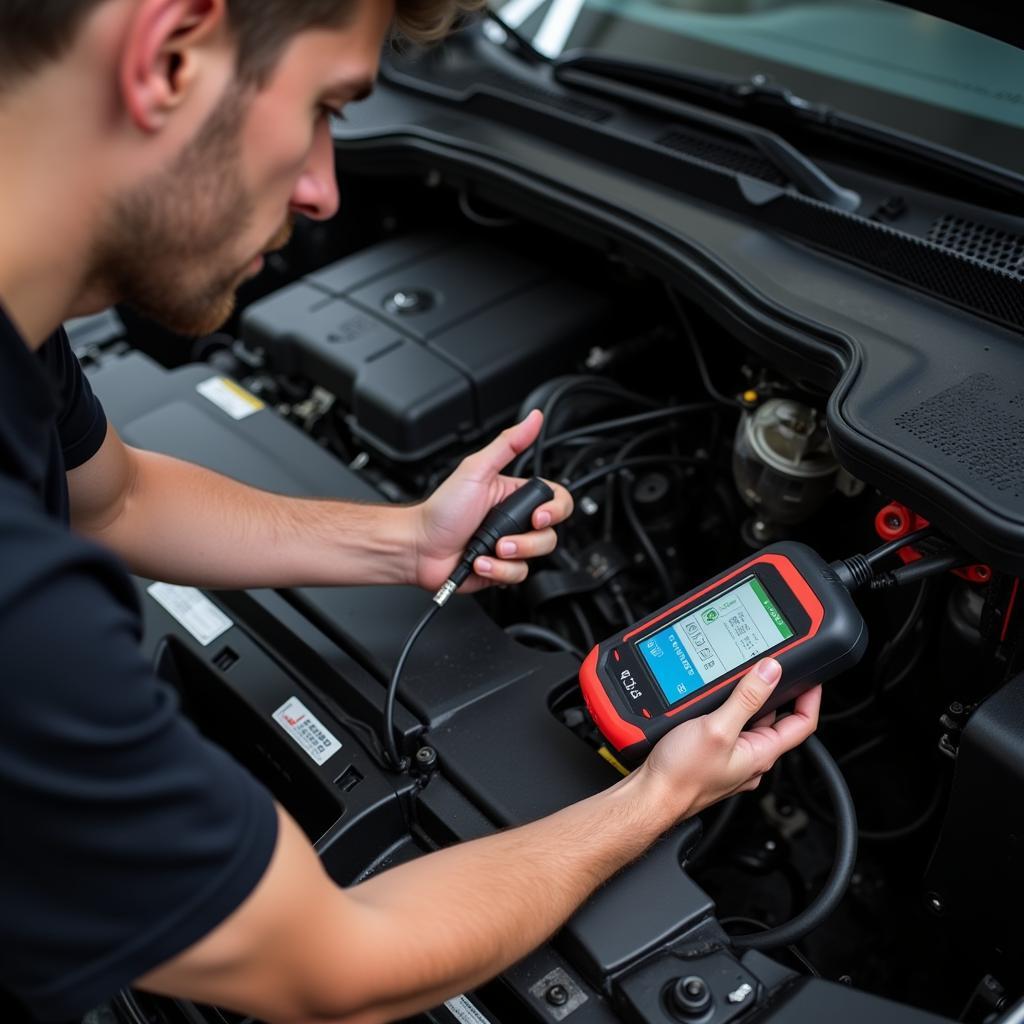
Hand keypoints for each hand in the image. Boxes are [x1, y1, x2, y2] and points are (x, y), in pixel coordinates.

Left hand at [413, 411, 573, 592]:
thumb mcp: (477, 470)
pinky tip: (482, 561)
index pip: (556, 500)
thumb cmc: (441, 509)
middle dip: (528, 540)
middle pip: (550, 533)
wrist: (419, 547)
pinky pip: (519, 575)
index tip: (538, 515)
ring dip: (512, 555)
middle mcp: (515, 522)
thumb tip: (533, 419)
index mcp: (514, 496)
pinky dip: (499, 570)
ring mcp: (510, 546)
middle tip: (504, 537)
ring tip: (490, 549)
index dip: (555, 510)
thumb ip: (508, 444)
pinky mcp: (502, 568)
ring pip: (537, 556)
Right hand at [638, 658, 820, 823]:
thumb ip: (746, 699)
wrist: (650, 796)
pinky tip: (709, 699)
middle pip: (774, 718)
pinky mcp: (711, 756)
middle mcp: (750, 758)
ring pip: (748, 721)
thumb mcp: (718, 729)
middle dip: (772, 691)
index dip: (810, 697)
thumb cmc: (681, 775)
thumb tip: (771, 672)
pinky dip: (725, 708)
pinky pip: (727, 727)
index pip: (802, 723)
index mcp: (761, 753)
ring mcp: (731, 758)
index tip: (811, 676)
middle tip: (767, 665)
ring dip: (745, 698)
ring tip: (737, 676)